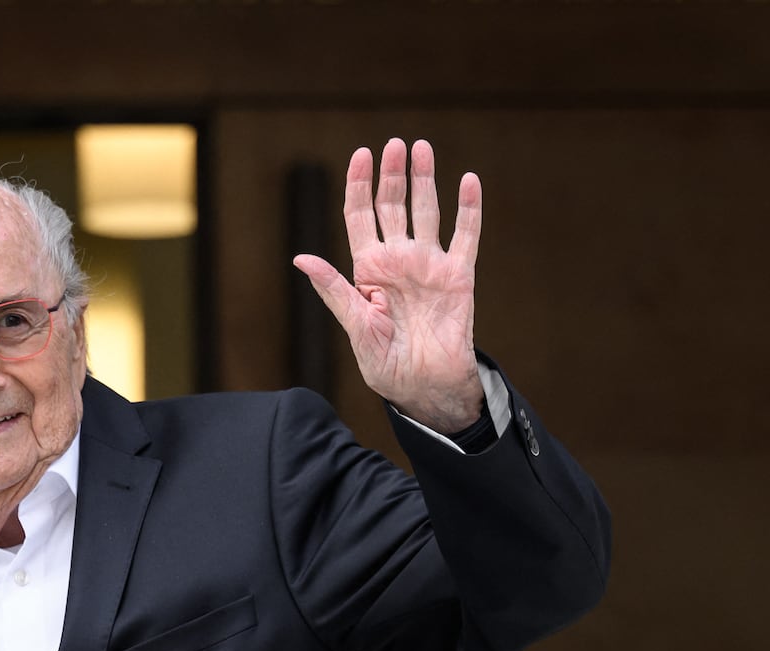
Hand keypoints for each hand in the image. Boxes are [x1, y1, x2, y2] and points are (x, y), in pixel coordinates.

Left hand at [293, 138, 483, 432]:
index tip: (361, 154)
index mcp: (368, 270)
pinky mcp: (459, 276)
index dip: (359, 185)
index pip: (360, 216)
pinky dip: (468, 209)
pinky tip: (468, 180)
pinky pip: (466, 236)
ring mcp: (429, 265)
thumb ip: (334, 289)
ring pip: (427, 211)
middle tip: (394, 144)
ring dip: (425, 180)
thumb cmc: (386, 365)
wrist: (427, 387)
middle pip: (392, 206)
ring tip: (421, 148)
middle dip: (391, 174)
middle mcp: (398, 260)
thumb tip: (301, 257)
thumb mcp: (356, 327)